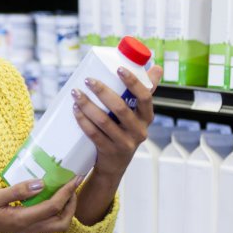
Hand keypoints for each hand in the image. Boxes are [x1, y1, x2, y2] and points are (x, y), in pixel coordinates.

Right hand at [0, 177, 81, 232]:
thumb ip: (17, 191)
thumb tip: (41, 184)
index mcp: (21, 220)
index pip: (53, 208)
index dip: (67, 193)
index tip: (75, 178)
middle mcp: (26, 228)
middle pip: (61, 223)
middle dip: (72, 205)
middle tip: (72, 186)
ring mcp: (22, 230)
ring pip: (53, 225)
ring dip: (64, 209)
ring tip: (63, 190)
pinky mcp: (17, 228)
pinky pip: (43, 222)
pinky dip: (51, 210)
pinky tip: (44, 195)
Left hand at [71, 65, 162, 179]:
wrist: (115, 165)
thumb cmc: (125, 131)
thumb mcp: (137, 114)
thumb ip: (144, 91)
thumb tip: (156, 67)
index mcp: (147, 117)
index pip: (145, 97)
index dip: (133, 82)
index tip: (118, 68)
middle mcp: (139, 131)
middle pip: (120, 108)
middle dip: (102, 91)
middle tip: (88, 79)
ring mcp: (124, 143)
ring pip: (104, 121)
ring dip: (88, 105)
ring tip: (76, 93)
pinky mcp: (109, 152)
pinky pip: (94, 134)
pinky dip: (83, 121)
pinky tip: (75, 110)